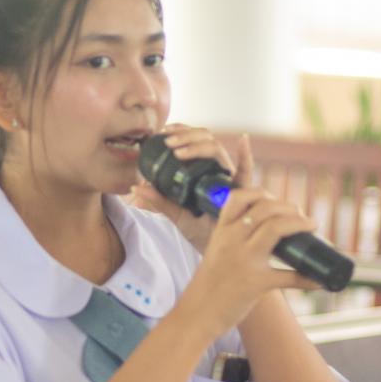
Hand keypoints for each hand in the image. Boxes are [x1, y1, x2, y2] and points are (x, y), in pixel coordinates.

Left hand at [128, 126, 252, 253]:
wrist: (216, 251)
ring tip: (178, 151)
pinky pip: (246, 172)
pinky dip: (246, 155)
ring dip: (197, 144)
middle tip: (168, 142)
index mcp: (202, 169)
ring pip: (217, 149)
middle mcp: (217, 169)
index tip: (164, 131)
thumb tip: (134, 187)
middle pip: (206, 140)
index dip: (182, 130)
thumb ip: (159, 200)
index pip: (195, 140)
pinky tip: (243, 140)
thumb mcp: (175, 213)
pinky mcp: (241, 191)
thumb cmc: (199, 231)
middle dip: (187, 136)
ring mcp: (229, 177)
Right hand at [181, 185, 317, 338]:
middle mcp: (232, 240)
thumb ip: (233, 242)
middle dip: (289, 207)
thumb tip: (262, 237)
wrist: (196, 314)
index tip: (275, 200)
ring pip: (276, 228)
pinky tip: (319, 281)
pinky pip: (289, 276)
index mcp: (221, 231)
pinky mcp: (256, 283)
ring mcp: (244, 260)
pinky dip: (308, 278)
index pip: (239, 197)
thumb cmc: (208, 286)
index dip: (261, 193)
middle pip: (265, 208)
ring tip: (310, 227)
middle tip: (300, 216)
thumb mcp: (216, 254)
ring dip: (300, 223)